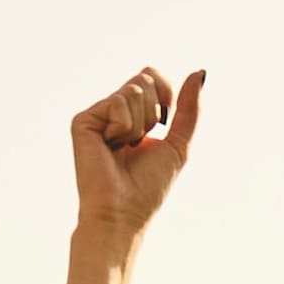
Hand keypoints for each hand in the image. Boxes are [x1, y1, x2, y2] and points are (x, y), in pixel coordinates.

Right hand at [68, 65, 208, 246]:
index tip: (161, 125)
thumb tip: (200, 72)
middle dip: (154, 113)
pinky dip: (124, 128)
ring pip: (134, 90)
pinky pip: (118, 103)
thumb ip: (189, 109)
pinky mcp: (83, 120)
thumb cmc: (148, 186)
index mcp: (132, 114)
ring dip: (140, 125)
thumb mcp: (177, 143)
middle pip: (145, 79)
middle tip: (138, 143)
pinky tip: (111, 147)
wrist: (123, 212)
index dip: (166, 95)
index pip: (152, 77)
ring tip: (124, 149)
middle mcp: (113, 111)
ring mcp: (97, 114)